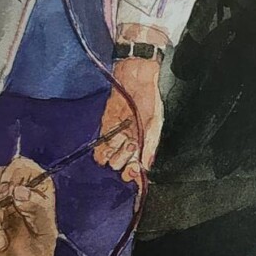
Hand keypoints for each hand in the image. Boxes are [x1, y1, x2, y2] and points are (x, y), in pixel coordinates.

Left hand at [94, 59, 163, 182]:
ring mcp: (117, 140)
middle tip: (131, 145)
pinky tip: (110, 143)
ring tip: (122, 141)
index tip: (133, 172)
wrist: (135, 81)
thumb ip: (150, 145)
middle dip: (126, 160)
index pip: (137, 169)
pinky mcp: (105, 132)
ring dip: (115, 155)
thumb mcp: (155, 123)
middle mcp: (130, 145)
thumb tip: (145, 165)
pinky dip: (103, 151)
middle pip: (123, 166)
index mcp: (145, 146)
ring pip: (110, 160)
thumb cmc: (150, 100)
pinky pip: (100, 150)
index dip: (134, 174)